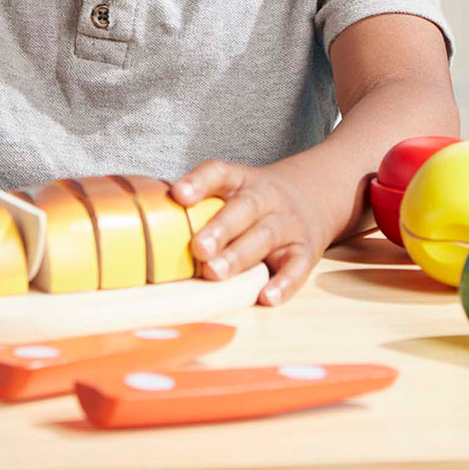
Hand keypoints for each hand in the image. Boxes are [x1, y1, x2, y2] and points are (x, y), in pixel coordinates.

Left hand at [170, 157, 339, 305]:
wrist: (317, 192)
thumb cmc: (257, 200)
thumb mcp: (235, 188)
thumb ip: (203, 204)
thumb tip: (151, 229)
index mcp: (242, 180)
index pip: (220, 173)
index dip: (199, 182)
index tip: (178, 194)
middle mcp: (266, 198)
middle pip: (244, 208)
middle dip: (220, 228)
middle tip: (197, 248)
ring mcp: (288, 223)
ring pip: (265, 236)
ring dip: (240, 256)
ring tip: (215, 273)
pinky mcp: (305, 250)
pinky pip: (297, 266)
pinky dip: (284, 283)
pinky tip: (267, 296)